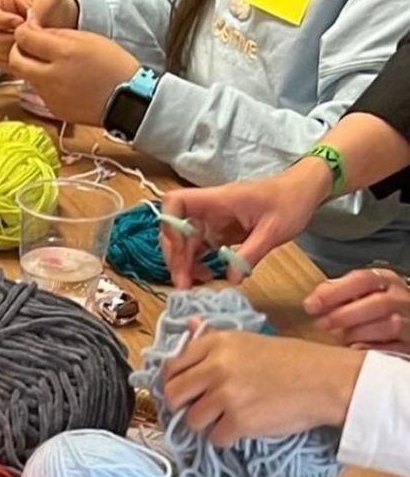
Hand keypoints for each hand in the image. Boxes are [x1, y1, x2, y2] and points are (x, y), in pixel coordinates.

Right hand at [0, 0, 77, 68]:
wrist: (60, 22)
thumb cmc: (50, 4)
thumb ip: (38, 8)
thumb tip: (28, 25)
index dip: (0, 19)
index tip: (20, 22)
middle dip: (8, 38)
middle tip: (27, 35)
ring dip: (12, 50)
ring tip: (30, 42)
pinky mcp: (2, 58)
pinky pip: (2, 64)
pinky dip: (17, 61)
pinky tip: (30, 52)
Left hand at [9, 25, 140, 127]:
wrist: (126, 100)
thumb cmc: (112, 65)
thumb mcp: (88, 39)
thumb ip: (59, 34)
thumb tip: (35, 30)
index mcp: (64, 53)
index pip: (25, 38)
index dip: (23, 31)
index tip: (28, 29)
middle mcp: (52, 77)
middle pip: (16, 61)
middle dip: (17, 50)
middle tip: (28, 46)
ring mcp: (50, 96)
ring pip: (28, 77)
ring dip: (33, 67)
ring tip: (53, 64)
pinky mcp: (53, 109)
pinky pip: (41, 92)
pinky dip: (46, 83)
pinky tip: (64, 81)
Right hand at [160, 157, 330, 287]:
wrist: (306, 191)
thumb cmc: (291, 201)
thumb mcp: (274, 231)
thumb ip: (250, 255)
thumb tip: (229, 279)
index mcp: (219, 200)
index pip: (176, 203)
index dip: (169, 226)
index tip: (179, 250)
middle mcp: (210, 209)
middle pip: (175, 229)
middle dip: (175, 256)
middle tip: (182, 283)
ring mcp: (214, 221)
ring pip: (186, 242)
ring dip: (185, 264)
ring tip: (192, 285)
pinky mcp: (221, 231)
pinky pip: (201, 248)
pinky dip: (198, 264)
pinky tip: (206, 276)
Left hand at [161, 324, 362, 442]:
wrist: (327, 380)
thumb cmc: (293, 360)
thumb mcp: (250, 340)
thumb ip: (214, 340)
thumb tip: (189, 324)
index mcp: (217, 343)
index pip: (172, 367)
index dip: (174, 383)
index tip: (185, 391)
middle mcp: (216, 367)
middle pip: (174, 395)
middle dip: (183, 406)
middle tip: (201, 410)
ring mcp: (226, 395)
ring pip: (192, 420)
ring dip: (207, 424)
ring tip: (229, 417)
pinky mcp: (239, 421)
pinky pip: (216, 439)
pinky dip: (227, 438)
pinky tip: (244, 427)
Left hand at [306, 267, 409, 349]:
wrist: (406, 323)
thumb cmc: (377, 310)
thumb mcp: (361, 294)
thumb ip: (337, 293)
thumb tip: (314, 299)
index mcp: (385, 281)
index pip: (363, 280)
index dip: (335, 292)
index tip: (312, 305)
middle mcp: (400, 299)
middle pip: (379, 303)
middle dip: (346, 315)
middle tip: (322, 325)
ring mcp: (409, 322)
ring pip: (390, 326)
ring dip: (360, 333)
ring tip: (340, 339)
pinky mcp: (409, 344)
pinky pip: (395, 347)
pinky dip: (374, 349)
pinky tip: (356, 350)